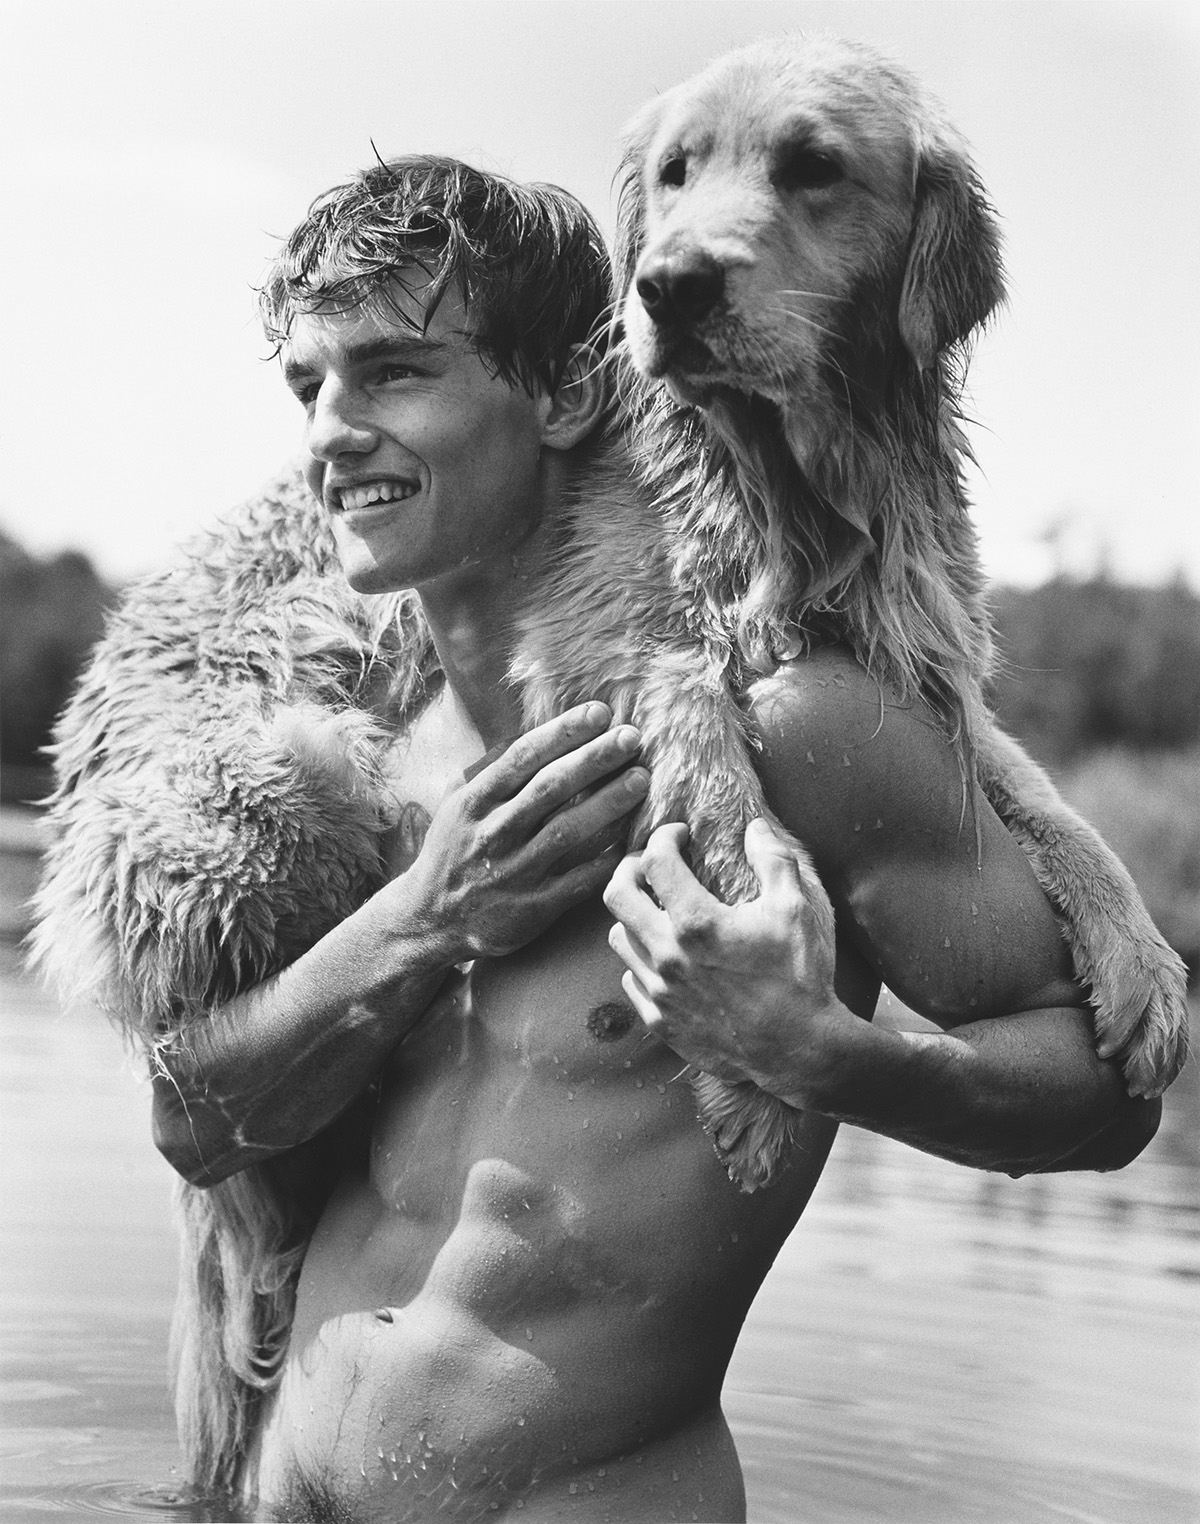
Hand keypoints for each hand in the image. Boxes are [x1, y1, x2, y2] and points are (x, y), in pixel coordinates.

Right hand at [404, 702, 649, 960]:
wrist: (430, 920)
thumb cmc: (453, 851)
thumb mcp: (457, 805)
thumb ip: (492, 771)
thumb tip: (534, 733)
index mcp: (475, 802)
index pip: (523, 757)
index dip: (563, 732)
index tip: (599, 713)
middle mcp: (493, 834)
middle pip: (550, 788)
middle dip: (594, 759)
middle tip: (632, 737)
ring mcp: (514, 873)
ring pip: (568, 831)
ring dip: (608, 803)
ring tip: (640, 779)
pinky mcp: (533, 908)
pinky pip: (578, 880)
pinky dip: (606, 859)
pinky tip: (634, 839)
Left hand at [603, 817, 843, 1101]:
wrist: (800, 1049)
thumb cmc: (800, 976)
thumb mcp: (796, 909)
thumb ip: (773, 860)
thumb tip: (756, 826)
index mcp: (697, 923)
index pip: (656, 861)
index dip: (664, 836)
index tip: (680, 835)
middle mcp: (667, 956)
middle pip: (616, 895)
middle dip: (630, 868)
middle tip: (651, 864)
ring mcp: (660, 993)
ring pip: (620, 939)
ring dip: (633, 917)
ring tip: (658, 910)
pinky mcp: (661, 1022)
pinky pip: (631, 980)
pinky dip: (641, 961)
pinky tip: (666, 956)